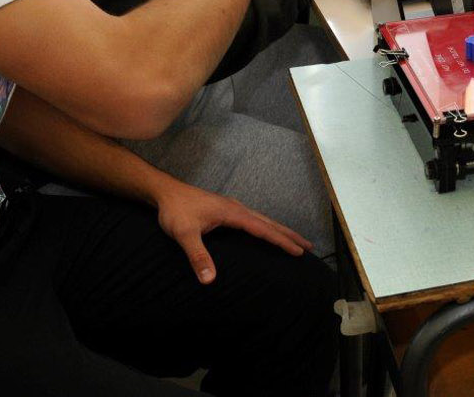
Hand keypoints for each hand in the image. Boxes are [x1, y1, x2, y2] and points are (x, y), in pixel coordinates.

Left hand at [155, 179, 311, 283]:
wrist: (165, 193)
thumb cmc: (175, 211)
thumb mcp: (185, 235)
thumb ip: (198, 256)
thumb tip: (210, 280)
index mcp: (233, 213)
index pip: (263, 230)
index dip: (281, 241)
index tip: (298, 251)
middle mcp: (237, 208)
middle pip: (270, 223)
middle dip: (289, 234)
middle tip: (308, 246)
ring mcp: (232, 208)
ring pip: (263, 220)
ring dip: (280, 230)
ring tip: (294, 240)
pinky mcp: (226, 209)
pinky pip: (254, 219)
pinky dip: (267, 226)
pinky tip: (265, 232)